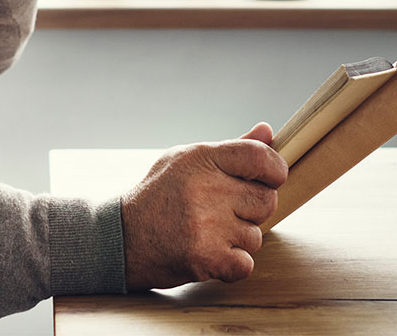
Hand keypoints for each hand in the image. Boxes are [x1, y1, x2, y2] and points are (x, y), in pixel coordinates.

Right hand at [120, 122, 287, 288]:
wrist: (121, 237)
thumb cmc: (158, 195)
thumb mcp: (186, 160)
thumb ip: (231, 149)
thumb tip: (268, 131)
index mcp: (201, 158)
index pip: (260, 157)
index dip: (275, 170)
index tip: (270, 179)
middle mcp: (206, 188)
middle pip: (266, 200)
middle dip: (252, 209)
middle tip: (224, 211)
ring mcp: (206, 224)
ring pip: (256, 236)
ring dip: (238, 239)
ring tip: (208, 232)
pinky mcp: (206, 257)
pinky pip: (246, 263)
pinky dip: (231, 264)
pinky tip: (209, 253)